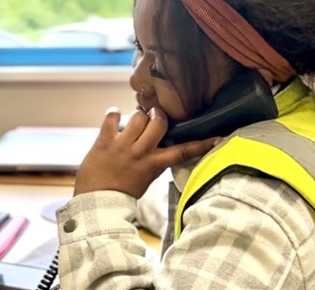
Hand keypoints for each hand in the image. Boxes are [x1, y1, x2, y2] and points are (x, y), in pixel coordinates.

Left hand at [74, 107, 218, 197]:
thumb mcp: (146, 178)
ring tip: (135, 118)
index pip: (183, 151)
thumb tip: (162, 145)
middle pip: (159, 122)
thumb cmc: (123, 192)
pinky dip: (114, 113)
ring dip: (139, 114)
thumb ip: (155, 161)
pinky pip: (112, 117)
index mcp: (154, 164)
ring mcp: (122, 145)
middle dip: (159, 116)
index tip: (217, 137)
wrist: (96, 202)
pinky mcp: (104, 140)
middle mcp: (141, 152)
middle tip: (155, 116)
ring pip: (138, 116)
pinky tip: (116, 115)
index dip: (202, 144)